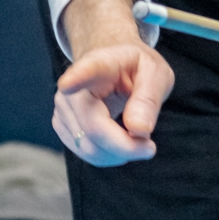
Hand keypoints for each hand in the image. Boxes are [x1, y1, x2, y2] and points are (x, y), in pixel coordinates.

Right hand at [53, 0, 174, 166]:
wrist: (112, 63)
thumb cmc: (137, 65)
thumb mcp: (156, 73)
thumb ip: (149, 98)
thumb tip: (140, 130)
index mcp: (99, 63)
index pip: (86, 70)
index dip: (78, 77)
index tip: (68, 83)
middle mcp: (72, 86)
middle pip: (93, 128)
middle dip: (123, 146)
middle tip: (150, 146)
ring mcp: (63, 106)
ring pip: (87, 146)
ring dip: (117, 154)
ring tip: (138, 139)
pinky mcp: (63, 124)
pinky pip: (84, 151)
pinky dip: (106, 156)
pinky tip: (120, 142)